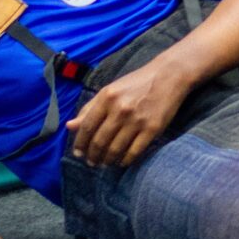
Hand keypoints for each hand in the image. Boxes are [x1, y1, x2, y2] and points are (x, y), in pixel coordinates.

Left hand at [65, 63, 190, 167]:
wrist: (169, 75)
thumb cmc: (137, 83)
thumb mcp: (110, 90)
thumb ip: (89, 108)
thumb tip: (69, 126)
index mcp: (107, 98)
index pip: (87, 126)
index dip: (80, 143)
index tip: (78, 154)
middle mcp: (120, 109)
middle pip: (100, 141)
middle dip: (93, 156)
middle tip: (92, 162)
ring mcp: (137, 120)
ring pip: (116, 149)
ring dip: (108, 160)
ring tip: (105, 163)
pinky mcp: (153, 128)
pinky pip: (134, 151)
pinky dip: (125, 160)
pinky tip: (121, 162)